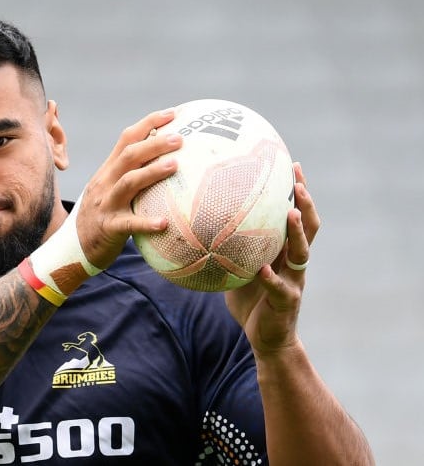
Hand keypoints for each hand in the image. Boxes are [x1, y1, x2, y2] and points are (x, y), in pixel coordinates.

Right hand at [76, 109, 182, 269]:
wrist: (74, 247)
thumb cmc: (103, 217)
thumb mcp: (111, 191)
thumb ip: (131, 175)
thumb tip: (167, 160)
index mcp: (107, 171)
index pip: (126, 139)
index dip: (149, 123)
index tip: (173, 113)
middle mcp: (105, 183)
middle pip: (129, 156)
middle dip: (154, 143)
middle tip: (180, 139)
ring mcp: (106, 205)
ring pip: (128, 183)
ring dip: (152, 172)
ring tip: (175, 165)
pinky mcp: (109, 228)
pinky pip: (129, 224)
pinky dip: (147, 222)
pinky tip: (165, 223)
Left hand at [225, 162, 320, 355]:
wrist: (267, 340)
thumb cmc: (250, 301)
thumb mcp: (237, 270)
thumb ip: (229, 249)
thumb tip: (196, 224)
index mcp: (283, 252)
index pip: (295, 215)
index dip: (298, 192)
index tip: (291, 165)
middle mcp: (294, 263)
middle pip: (308, 227)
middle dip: (305, 203)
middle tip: (297, 180)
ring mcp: (294, 281)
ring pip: (302, 253)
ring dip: (296, 233)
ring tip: (289, 214)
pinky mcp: (287, 302)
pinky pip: (280, 288)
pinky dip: (272, 278)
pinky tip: (262, 269)